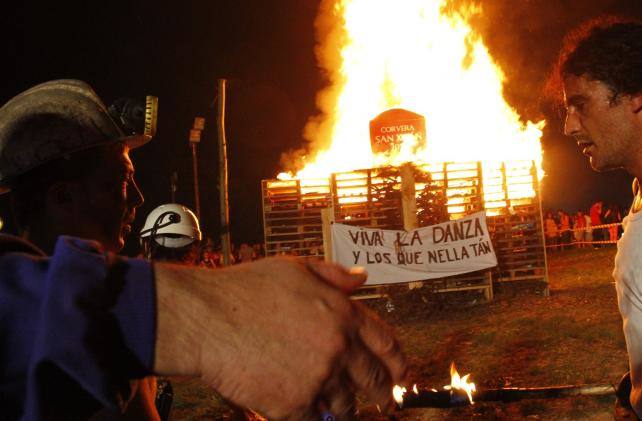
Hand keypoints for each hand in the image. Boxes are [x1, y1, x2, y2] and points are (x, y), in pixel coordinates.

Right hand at [153, 258, 405, 419]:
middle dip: (383, 391)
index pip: (386, 342)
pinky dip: (314, 416)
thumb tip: (361, 278)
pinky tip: (308, 410)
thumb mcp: (296, 268)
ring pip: (345, 404)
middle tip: (385, 400)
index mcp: (343, 314)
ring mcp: (317, 378)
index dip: (398, 361)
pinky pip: (315, 420)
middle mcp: (337, 347)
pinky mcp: (292, 404)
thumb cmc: (246, 289)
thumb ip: (334, 275)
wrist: (207, 319)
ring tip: (339, 404)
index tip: (402, 373)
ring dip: (344, 405)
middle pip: (374, 379)